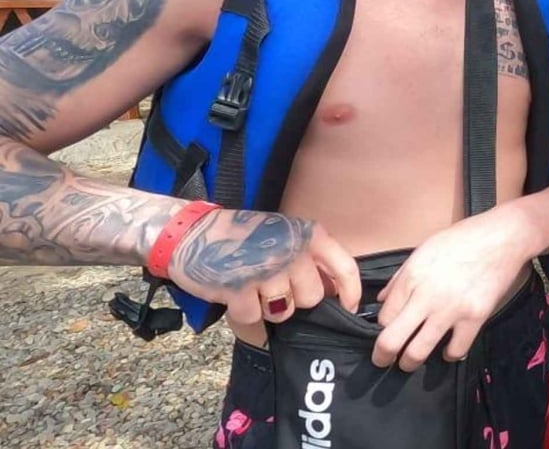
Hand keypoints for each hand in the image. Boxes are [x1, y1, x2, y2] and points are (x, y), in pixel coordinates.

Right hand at [168, 210, 359, 326]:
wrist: (193, 233)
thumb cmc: (244, 237)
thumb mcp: (286, 235)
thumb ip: (311, 257)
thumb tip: (336, 291)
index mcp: (308, 234)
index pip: (345, 268)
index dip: (351, 293)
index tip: (348, 309)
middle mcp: (291, 250)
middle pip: (312, 298)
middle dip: (296, 300)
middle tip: (274, 287)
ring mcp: (265, 269)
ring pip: (284, 312)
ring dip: (268, 308)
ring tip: (252, 287)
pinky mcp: (238, 288)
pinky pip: (253, 318)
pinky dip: (244, 312)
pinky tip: (235, 293)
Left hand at [372, 206, 537, 370]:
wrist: (503, 237)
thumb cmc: (463, 239)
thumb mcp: (424, 250)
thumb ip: (401, 277)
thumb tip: (383, 300)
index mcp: (412, 277)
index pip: (383, 317)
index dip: (381, 328)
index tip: (386, 332)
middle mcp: (427, 295)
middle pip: (391, 341)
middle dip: (382, 357)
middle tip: (383, 360)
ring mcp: (451, 309)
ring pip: (418, 353)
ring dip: (410, 362)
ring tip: (411, 361)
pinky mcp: (475, 317)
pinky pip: (455, 351)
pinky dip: (449, 354)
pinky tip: (448, 347)